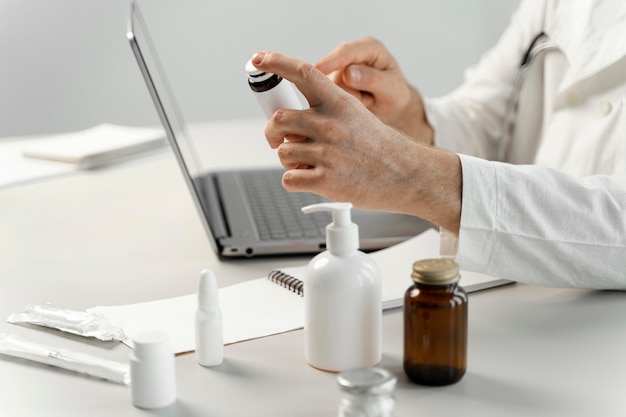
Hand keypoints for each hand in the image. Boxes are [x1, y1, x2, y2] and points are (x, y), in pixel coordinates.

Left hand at [250, 51, 460, 233]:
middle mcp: (329, 124)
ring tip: (309, 164)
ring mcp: (326, 153)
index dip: (277, 62)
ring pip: (283, 153)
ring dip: (290, 160)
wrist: (406, 175)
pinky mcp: (324, 180)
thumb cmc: (382, 148)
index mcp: (339, 103)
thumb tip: (293, 123)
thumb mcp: (357, 116)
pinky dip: (294, 181)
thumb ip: (326, 113)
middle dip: (272, 132)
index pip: (302, 72)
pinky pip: (289, 179)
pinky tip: (311, 179)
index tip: (259, 59)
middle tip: (277, 140)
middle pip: (279, 119)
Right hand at [315, 37, 432, 143]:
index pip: (347, 51)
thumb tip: (348, 74)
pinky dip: (339, 102)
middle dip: (343, 88)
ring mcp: (340, 68)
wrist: (391, 107)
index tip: (319, 68)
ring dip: (345, 98)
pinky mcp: (332, 82)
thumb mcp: (391, 88)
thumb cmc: (395, 94)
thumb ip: (372, 79)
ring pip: (328, 84)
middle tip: (366, 99)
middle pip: (332, 68)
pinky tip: (355, 103)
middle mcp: (351, 55)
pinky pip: (326, 94)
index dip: (332, 60)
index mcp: (370, 48)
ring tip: (365, 101)